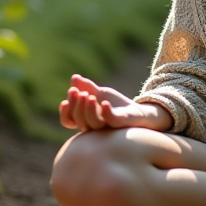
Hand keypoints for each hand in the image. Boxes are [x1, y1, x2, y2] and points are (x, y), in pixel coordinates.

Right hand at [59, 74, 173, 132]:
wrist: (140, 112)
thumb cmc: (117, 105)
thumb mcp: (101, 93)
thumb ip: (87, 87)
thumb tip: (74, 77)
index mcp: (86, 120)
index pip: (69, 119)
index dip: (65, 111)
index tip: (67, 96)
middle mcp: (94, 127)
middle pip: (79, 120)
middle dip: (76, 105)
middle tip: (78, 92)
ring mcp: (107, 128)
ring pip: (92, 124)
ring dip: (89, 109)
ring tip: (90, 96)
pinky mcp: (121, 124)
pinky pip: (112, 121)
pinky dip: (107, 113)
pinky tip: (105, 103)